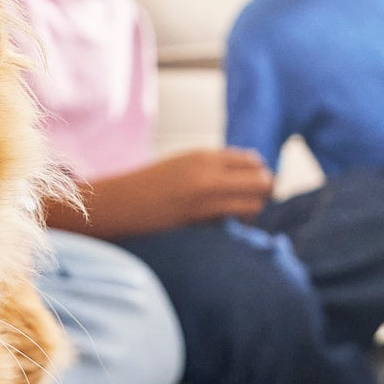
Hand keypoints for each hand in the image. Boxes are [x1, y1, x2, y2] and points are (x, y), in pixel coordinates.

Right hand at [134, 148, 276, 227]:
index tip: (251, 187)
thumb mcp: (183, 164)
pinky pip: (233, 220)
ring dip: (252, 212)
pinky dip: (236, 224)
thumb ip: (213, 165)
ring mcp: (205, 196)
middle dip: (263, 193)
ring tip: (240, 218)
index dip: (258, 175)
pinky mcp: (200, 219)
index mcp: (203, 156)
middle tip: (251, 204)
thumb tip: (252, 166)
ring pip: (254, 203)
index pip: (252, 161)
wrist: (121, 203)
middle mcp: (208, 172)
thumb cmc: (151, 186)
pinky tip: (224, 227)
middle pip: (262, 180)